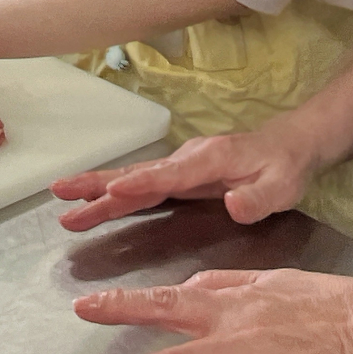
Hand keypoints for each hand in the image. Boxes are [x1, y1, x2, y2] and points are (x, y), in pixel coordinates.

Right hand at [50, 129, 315, 232]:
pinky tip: (93, 204)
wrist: (292, 145)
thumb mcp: (282, 187)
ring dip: (98, 192)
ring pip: (133, 180)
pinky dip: (114, 194)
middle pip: (137, 174)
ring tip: (64, 208)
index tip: (108, 192)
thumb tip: (234, 207)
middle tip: (59, 193)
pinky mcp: (180, 176)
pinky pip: (142, 186)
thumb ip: (258, 199)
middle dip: (98, 185)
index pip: (168, 175)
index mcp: (209, 161)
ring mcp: (182, 166)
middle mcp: (188, 160)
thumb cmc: (286, 166)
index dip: (139, 185)